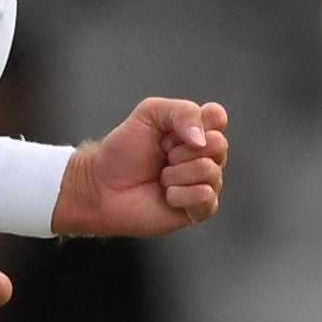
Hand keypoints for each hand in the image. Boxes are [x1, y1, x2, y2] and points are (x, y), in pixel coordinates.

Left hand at [59, 97, 230, 236]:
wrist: (102, 186)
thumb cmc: (123, 151)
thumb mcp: (149, 113)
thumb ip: (182, 112)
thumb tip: (202, 140)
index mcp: (195, 131)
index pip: (218, 117)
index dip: (199, 122)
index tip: (171, 131)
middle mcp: (204, 157)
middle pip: (219, 145)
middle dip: (183, 150)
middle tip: (163, 156)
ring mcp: (203, 184)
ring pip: (211, 172)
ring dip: (177, 174)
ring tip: (161, 178)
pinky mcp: (198, 210)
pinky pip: (206, 198)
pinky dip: (181, 195)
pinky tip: (167, 196)